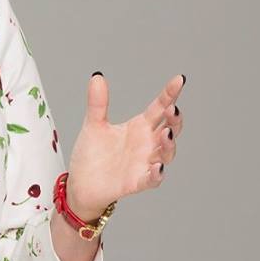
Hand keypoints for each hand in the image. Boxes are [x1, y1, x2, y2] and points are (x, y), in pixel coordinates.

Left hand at [65, 73, 185, 218]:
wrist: (80, 184)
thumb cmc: (92, 155)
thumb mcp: (94, 125)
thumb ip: (98, 103)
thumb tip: (97, 77)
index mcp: (140, 127)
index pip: (159, 108)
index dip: (170, 94)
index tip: (179, 80)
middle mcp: (147, 144)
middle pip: (170, 129)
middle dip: (175, 120)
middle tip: (173, 109)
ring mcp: (144, 163)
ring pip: (166, 153)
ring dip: (169, 144)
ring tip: (166, 134)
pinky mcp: (137, 182)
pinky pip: (152, 179)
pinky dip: (157, 174)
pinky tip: (158, 167)